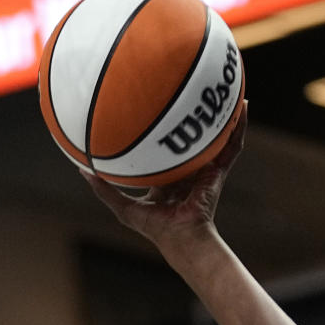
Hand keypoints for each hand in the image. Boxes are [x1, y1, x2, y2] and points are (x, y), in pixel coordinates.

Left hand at [81, 102, 246, 248]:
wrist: (181, 238)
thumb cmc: (155, 228)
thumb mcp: (123, 207)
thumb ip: (104, 189)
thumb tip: (81, 170)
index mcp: (168, 175)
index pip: (165, 147)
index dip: (162, 129)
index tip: (153, 105)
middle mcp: (187, 168)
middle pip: (191, 135)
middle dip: (192, 113)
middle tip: (188, 86)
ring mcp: (204, 168)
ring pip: (214, 136)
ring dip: (221, 113)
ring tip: (225, 87)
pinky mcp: (218, 171)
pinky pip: (231, 146)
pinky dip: (238, 127)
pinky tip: (243, 106)